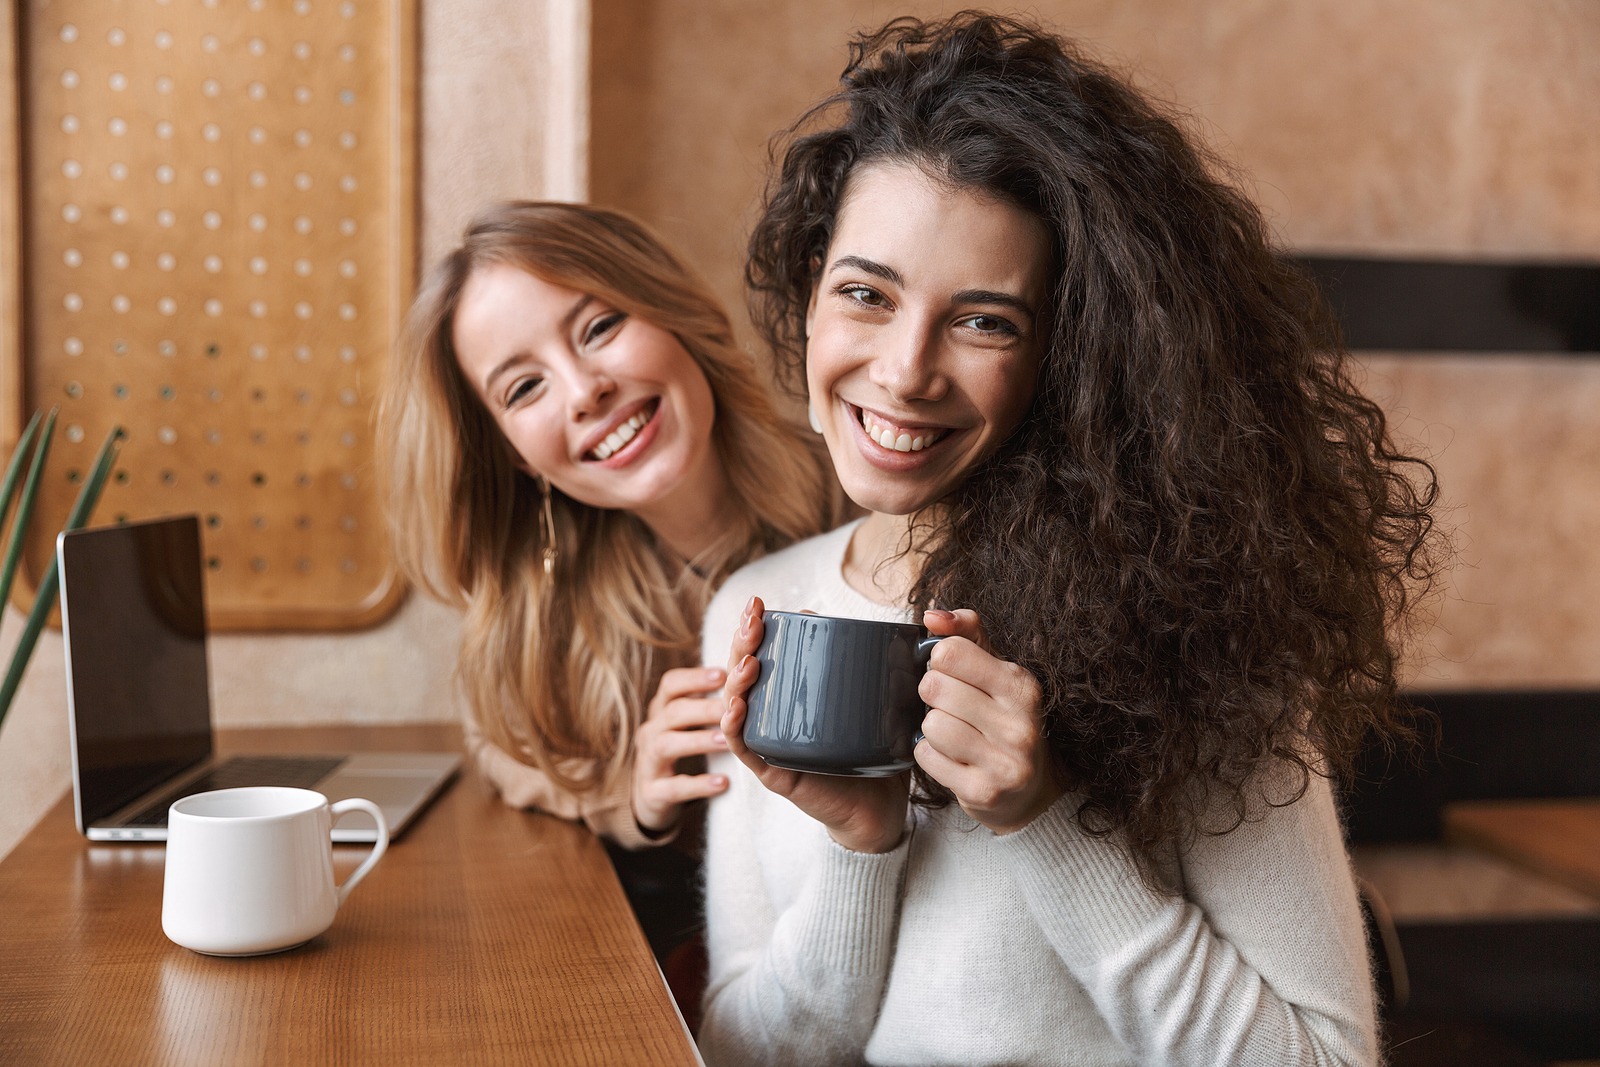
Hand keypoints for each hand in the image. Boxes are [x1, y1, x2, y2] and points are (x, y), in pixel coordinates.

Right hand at [631, 666, 731, 833]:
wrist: (652, 797)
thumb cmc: (679, 749)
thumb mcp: (687, 723)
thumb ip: (708, 699)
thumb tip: (747, 666)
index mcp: (662, 710)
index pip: (671, 684)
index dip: (695, 677)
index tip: (723, 673)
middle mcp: (651, 731)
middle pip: (672, 712)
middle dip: (704, 708)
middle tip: (734, 706)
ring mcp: (648, 762)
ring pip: (666, 745)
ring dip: (698, 741)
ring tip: (727, 741)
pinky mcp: (652, 793)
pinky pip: (673, 787)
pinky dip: (698, 784)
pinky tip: (723, 782)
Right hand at [720, 597, 908, 853]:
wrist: (884, 809)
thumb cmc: (880, 752)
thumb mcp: (879, 700)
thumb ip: (882, 665)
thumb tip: (893, 623)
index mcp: (793, 695)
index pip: (764, 654)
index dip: (756, 628)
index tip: (761, 603)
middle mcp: (775, 717)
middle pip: (744, 674)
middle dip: (742, 642)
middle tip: (751, 618)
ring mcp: (772, 745)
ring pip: (737, 707)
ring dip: (736, 681)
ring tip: (748, 660)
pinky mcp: (776, 773)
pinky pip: (747, 749)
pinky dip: (735, 728)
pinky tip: (737, 708)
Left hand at [915, 609, 1058, 834]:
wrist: (1028, 790)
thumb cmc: (1004, 718)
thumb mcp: (996, 670)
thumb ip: (967, 633)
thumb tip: (932, 614)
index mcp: (1023, 686)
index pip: (950, 653)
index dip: (939, 661)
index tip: (951, 672)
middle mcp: (1021, 724)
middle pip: (935, 688)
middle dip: (932, 695)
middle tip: (947, 704)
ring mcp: (1005, 762)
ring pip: (930, 725)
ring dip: (931, 727)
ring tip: (952, 732)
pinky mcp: (983, 792)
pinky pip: (927, 757)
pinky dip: (929, 754)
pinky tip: (951, 756)